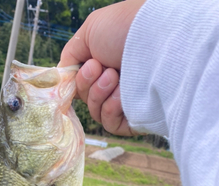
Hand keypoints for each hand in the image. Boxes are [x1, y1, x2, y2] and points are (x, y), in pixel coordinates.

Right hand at [59, 0, 146, 135]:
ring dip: (98, 94)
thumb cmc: (124, 29)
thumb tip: (62, 79)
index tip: (81, 68)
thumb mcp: (88, 32)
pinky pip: (109, 124)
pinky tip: (120, 94)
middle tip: (100, 67)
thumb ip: (70, 56)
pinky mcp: (134, 118)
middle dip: (86, 83)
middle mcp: (115, 83)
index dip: (74, 81)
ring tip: (114, 76)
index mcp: (104, 63)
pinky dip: (109, 109)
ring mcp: (125, 101)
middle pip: (84, 98)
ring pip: (94, 112)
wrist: (156, 41)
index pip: (79, 83)